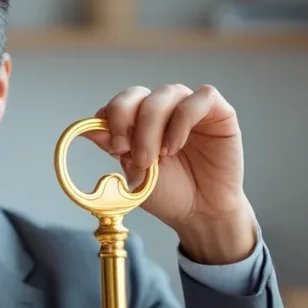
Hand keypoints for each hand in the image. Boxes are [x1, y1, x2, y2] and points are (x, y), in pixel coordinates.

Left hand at [84, 84, 257, 263]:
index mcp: (140, 122)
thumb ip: (115, 148)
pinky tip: (176, 146)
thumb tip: (88, 127)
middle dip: (128, 121)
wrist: (202, 214)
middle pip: (138, 94)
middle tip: (131, 153)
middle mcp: (164, 110)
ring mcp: (190, 108)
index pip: (120, 102)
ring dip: (153, 126)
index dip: (112, 117)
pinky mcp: (219, 113)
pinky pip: (201, 98)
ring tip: (158, 157)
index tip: (114, 146)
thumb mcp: (135, 174)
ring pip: (166, 94)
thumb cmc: (171, 194)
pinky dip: (183, 120)